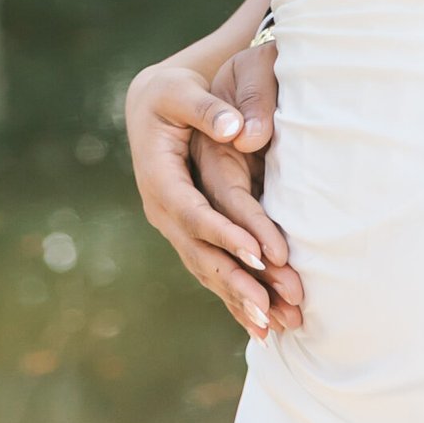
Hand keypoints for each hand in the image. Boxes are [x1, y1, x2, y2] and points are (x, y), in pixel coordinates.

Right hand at [124, 48, 295, 337]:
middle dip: (236, 284)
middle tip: (270, 310)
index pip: (195, 214)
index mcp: (159, 178)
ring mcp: (175, 226)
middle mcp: (163, 211)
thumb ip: (207, 110)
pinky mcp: (190, 231)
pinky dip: (235, 296)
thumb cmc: (170, 93)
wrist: (151, 105)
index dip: (225, 235)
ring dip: (239, 300)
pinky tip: (260, 325)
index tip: (258, 255)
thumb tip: (235, 130)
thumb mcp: (181, 93)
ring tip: (272, 329)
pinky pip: (213, 268)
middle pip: (201, 254)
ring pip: (208, 270)